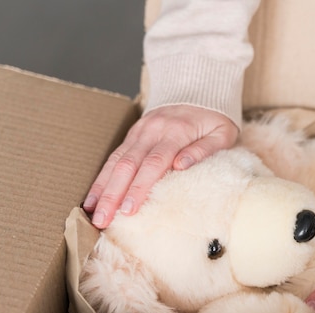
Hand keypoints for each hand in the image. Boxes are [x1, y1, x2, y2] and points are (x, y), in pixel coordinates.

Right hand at [83, 105, 237, 228]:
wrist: (198, 91)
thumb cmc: (214, 120)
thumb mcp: (222, 134)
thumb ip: (204, 150)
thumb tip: (181, 166)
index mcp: (175, 132)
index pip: (154, 163)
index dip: (139, 187)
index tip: (128, 210)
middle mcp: (152, 131)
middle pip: (128, 165)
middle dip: (113, 194)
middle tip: (102, 219)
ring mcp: (139, 132)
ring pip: (115, 162)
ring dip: (102, 188)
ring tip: (92, 212)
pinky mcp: (132, 135)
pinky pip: (113, 157)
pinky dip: (102, 178)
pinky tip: (93, 197)